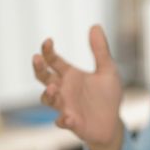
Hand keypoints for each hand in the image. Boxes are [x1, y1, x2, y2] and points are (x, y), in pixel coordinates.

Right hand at [32, 25, 123, 149]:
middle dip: (38, 68)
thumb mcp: (108, 71)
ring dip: (47, 94)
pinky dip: (63, 120)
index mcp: (70, 75)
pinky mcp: (71, 123)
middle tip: (36, 59)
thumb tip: (95, 25)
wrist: (112, 123)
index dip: (47, 51)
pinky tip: (69, 117)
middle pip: (43, 77)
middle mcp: (63, 90)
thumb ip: (101, 51)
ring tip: (52, 88)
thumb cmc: (108, 97)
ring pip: (47, 99)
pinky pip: (61, 122)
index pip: (53, 61)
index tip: (48, 41)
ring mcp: (65, 106)